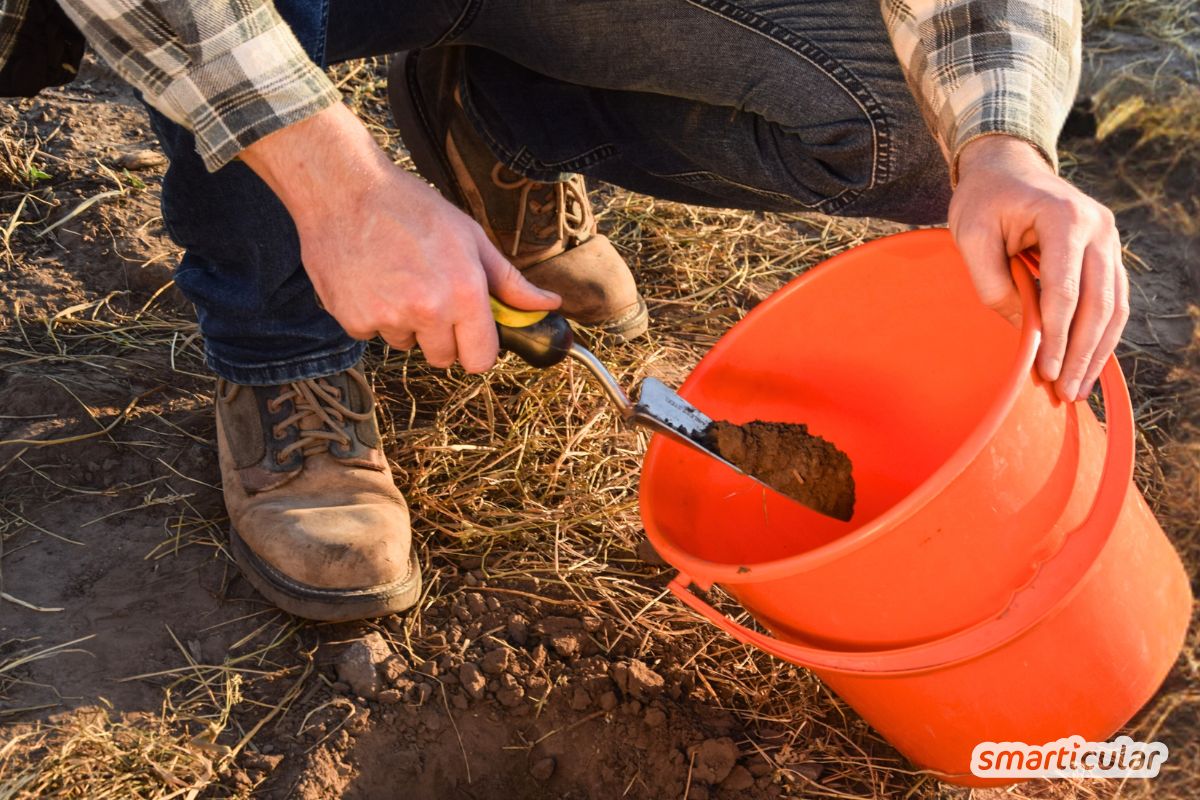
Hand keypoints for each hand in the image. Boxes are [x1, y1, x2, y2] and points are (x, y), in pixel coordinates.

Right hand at [240, 103, 559, 372]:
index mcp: (464, 294)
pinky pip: (371, 333)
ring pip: (406, 343)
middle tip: (428, 293)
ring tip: (395, 277)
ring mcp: (387, 318)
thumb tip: (550, 305)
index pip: (481, 359)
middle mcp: (428, 311)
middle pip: (443, 358)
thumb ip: (510, 282)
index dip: (476, 347)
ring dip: (404, 322)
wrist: (344, 189)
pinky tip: (369, 278)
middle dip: (441, 335)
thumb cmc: (411, 208)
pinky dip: (370, 313)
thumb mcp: (471, 238)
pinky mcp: (353, 319)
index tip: (469, 333)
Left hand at [950, 135, 1127, 401]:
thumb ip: (993, 283)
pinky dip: (1101, 334)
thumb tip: (1024, 331)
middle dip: (1082, 353)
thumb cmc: (984, 199)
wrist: (1006, 166)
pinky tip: (1087, 363)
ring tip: (1078, 388)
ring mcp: (1108, 240)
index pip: (1066, 290)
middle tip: (1067, 393)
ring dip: (1097, 350)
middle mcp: (1098, 228)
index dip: (1057, 336)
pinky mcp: (1106, 253)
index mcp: (1065, 219)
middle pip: (1099, 304)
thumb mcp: (971, 235)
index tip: (1046, 371)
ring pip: (1114, 306)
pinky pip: (1112, 300)